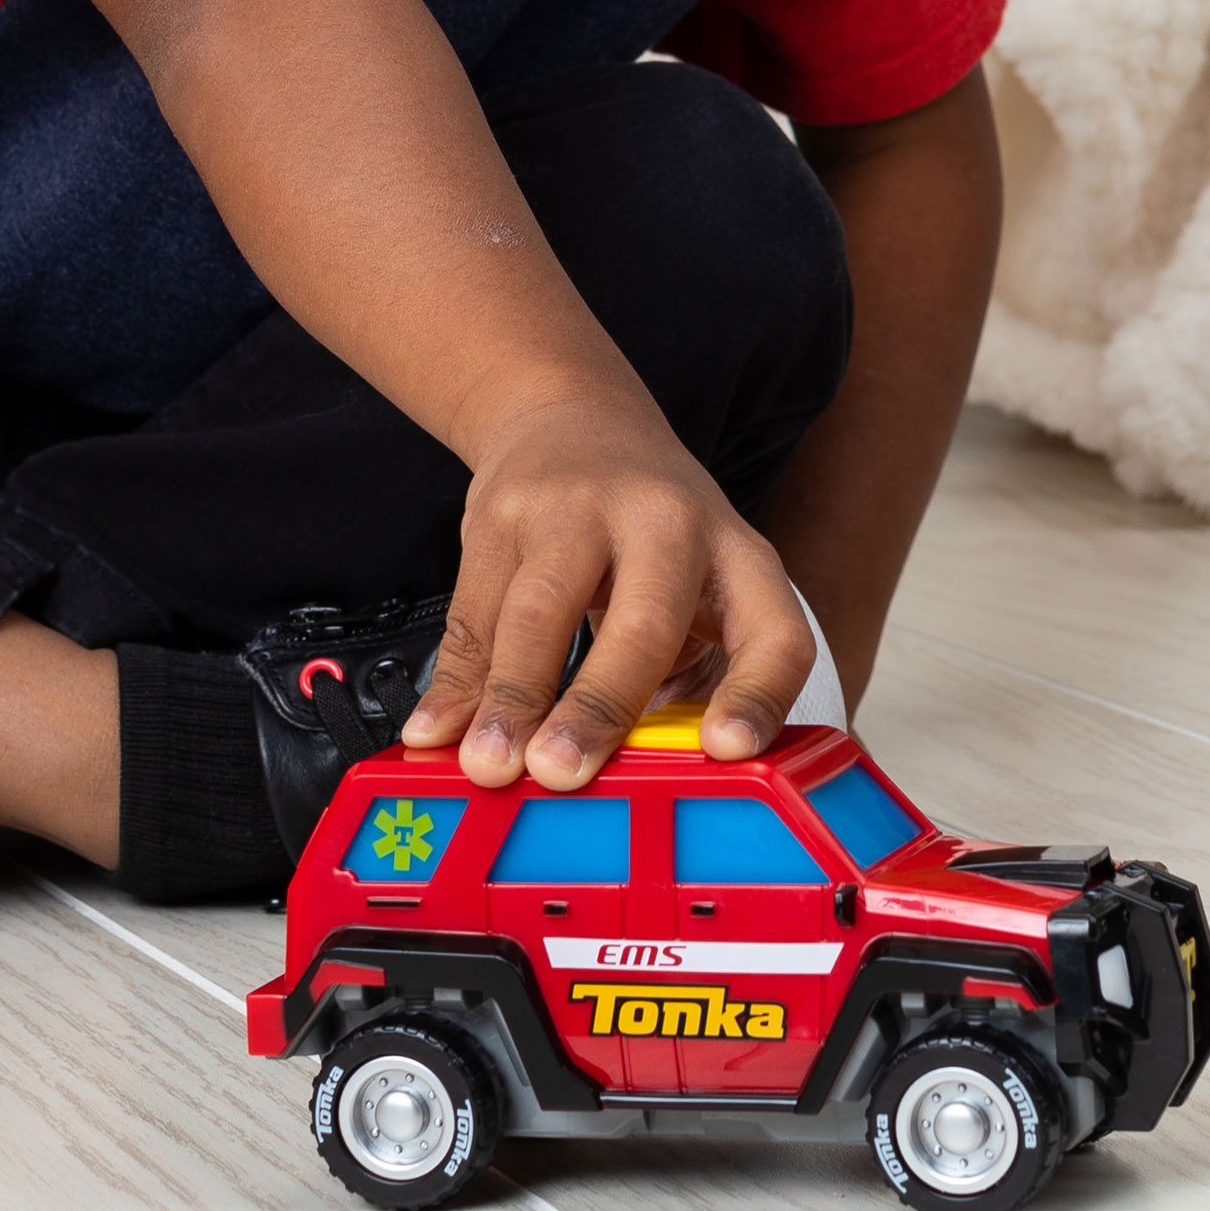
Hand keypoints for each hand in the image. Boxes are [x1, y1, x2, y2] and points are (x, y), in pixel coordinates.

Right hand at [401, 396, 815, 787]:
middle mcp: (667, 525)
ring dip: (512, 698)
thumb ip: (685, 680)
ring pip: (541, 612)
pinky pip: (474, 610)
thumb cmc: (649, 535)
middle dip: (599, 705)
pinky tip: (437, 729)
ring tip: (491, 765)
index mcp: (737, 559)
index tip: (725, 750)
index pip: (772, 634)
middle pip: (643, 621)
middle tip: (562, 772)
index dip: (756, 695)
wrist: (573, 418)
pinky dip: (453, 681)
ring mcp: (580, 510)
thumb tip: (642, 792)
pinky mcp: (504, 513)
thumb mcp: (699, 587)